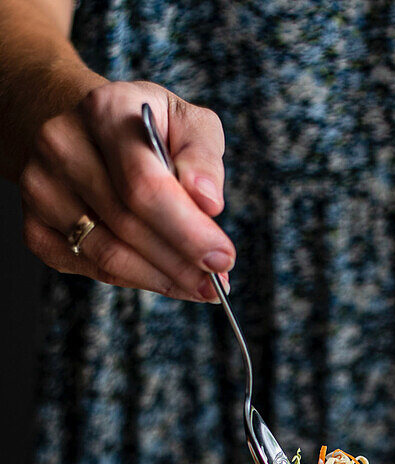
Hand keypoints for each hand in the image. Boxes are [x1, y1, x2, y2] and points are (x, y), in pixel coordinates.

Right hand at [19, 80, 234, 301]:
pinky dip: (136, 280)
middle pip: (128, 224)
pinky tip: (165, 278)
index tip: (223, 257)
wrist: (87, 131)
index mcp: (104, 111)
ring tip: (199, 286)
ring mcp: (42, 189)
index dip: (188, 230)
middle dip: (181, 262)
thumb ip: (203, 157)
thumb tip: (209, 201)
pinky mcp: (36, 228)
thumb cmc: (147, 130)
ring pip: (108, 255)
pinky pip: (93, 269)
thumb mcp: (186, 123)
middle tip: (217, 282)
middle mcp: (61, 146)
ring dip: (162, 279)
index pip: (145, 184)